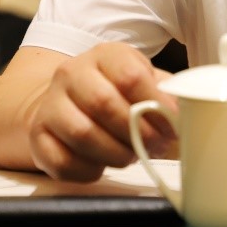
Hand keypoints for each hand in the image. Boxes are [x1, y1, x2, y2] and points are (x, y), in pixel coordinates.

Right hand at [27, 43, 176, 181]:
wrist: (66, 101)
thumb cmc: (116, 93)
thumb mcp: (143, 80)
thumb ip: (167, 92)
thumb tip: (189, 109)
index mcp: (104, 55)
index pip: (130, 75)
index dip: (155, 104)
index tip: (171, 124)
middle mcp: (71, 74)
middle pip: (104, 103)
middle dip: (136, 132)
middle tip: (154, 146)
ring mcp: (50, 104)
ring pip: (82, 133)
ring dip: (115, 153)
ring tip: (131, 155)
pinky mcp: (37, 136)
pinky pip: (62, 162)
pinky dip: (89, 170)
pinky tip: (102, 165)